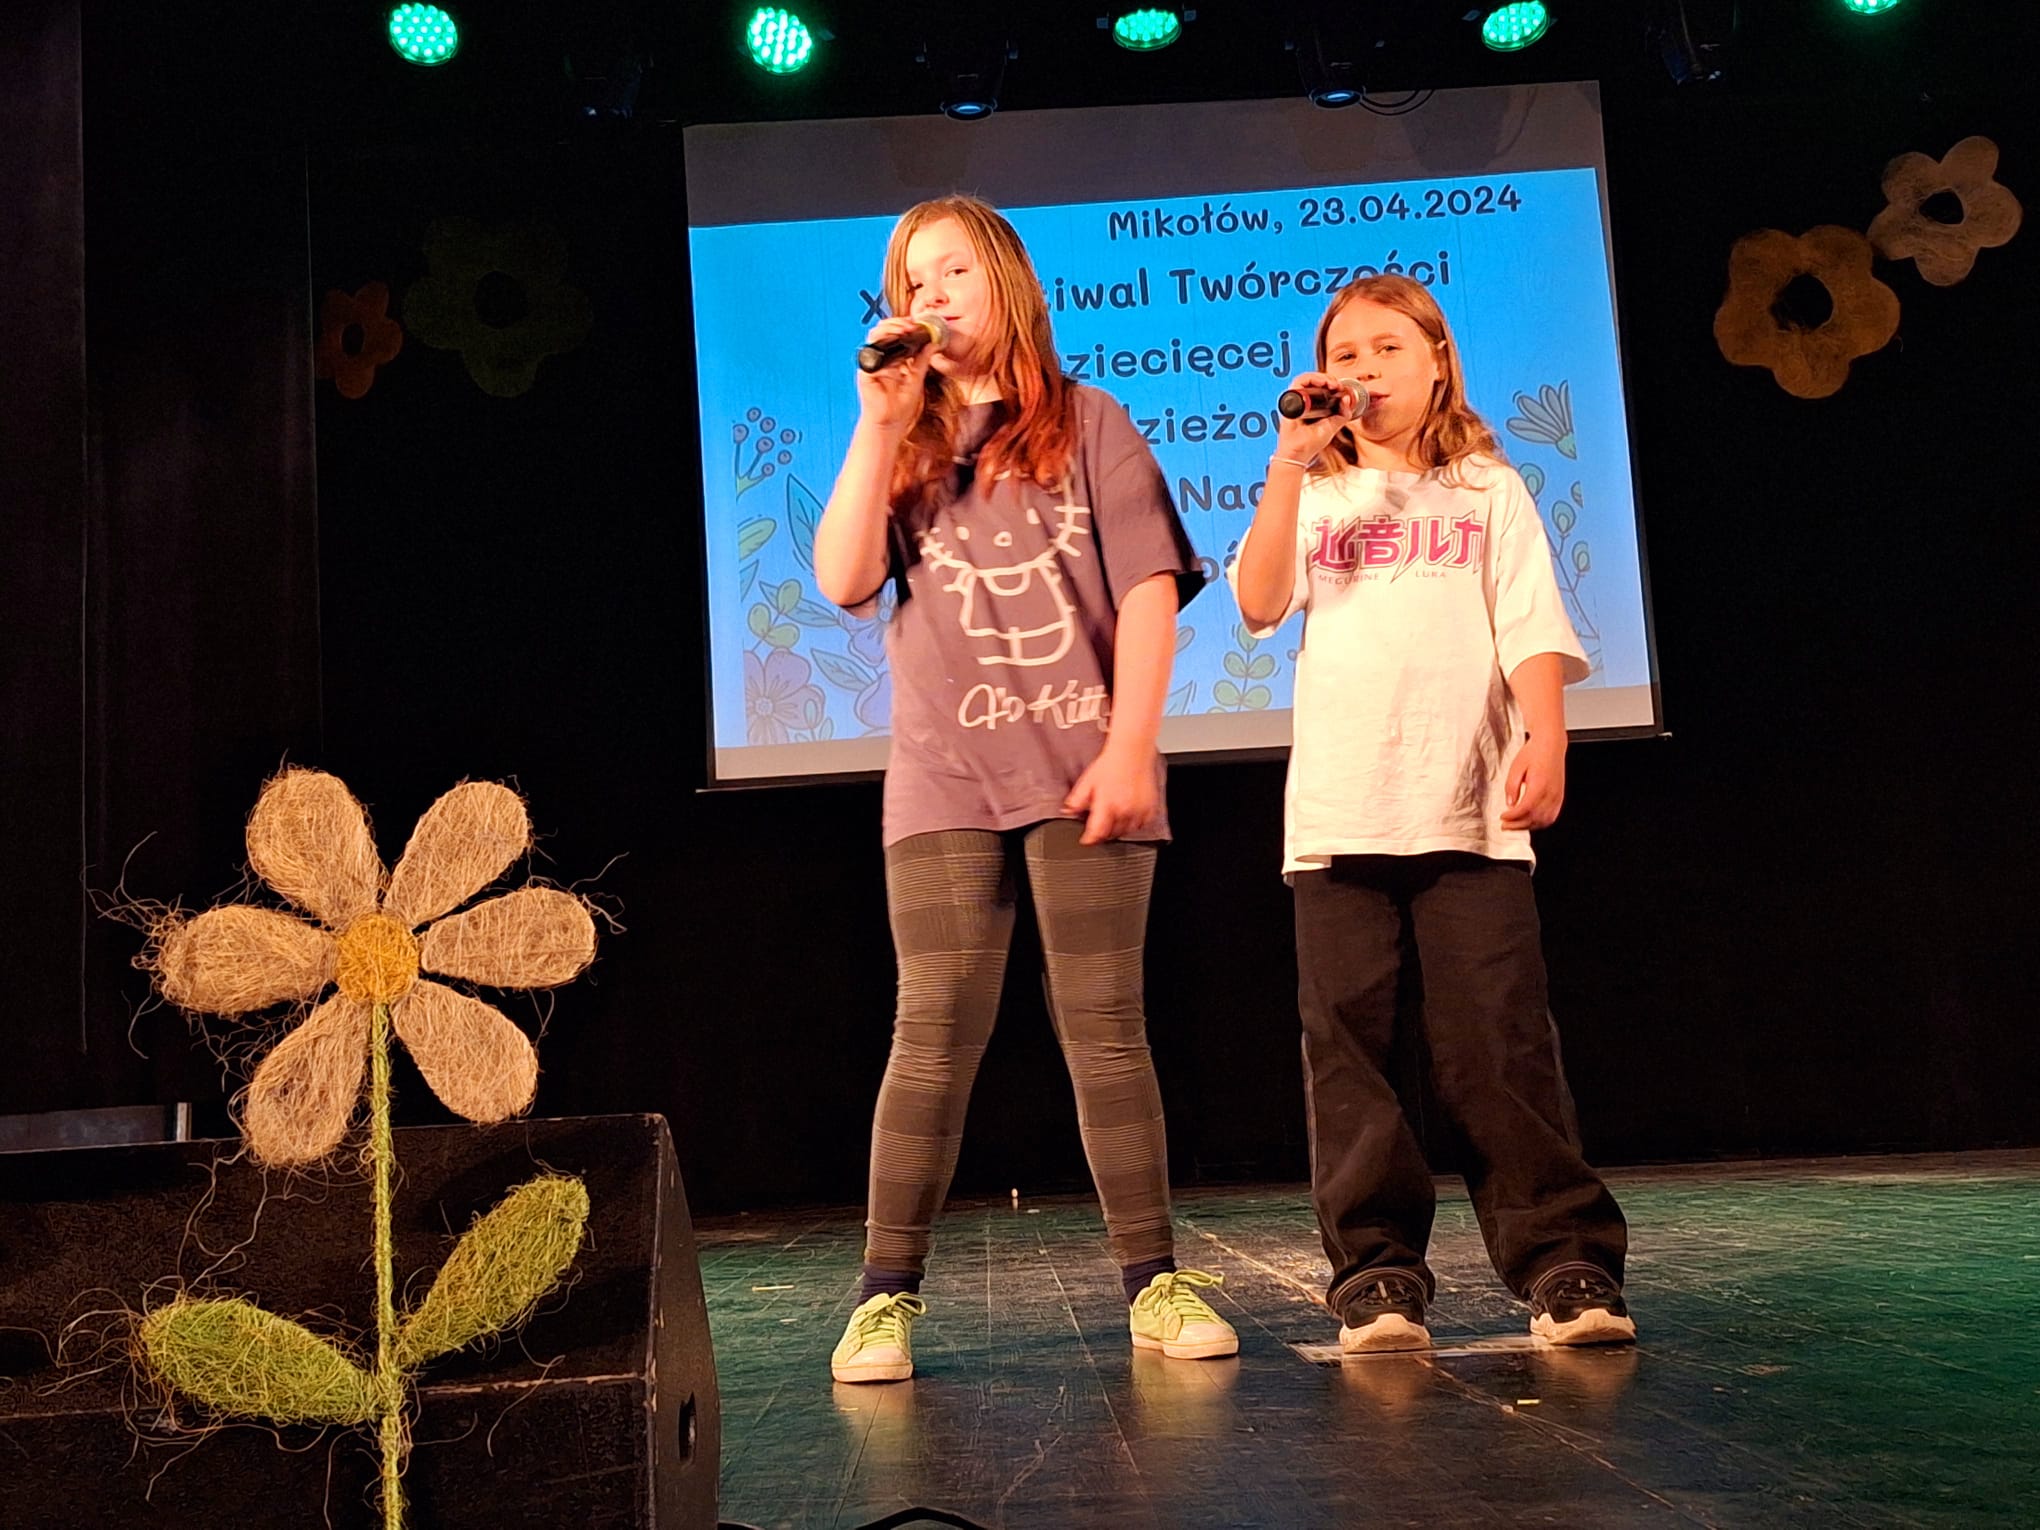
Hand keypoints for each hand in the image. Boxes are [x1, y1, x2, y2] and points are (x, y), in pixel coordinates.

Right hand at [854, 316, 933, 434]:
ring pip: (874, 337)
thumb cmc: (900, 406)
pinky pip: (869, 353)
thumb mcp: (917, 378)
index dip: (904, 326)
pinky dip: (881, 345)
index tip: (917, 325)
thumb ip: (922, 360)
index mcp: (892, 359)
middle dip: (896, 323)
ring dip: (889, 329)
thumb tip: (932, 343)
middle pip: (882, 331)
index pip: (894, 334)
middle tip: (911, 324)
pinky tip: (893, 343)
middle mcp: (880, 359)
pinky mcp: (865, 372)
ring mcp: (872, 364)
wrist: (891, 423)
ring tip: (903, 329)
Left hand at [1064, 743, 1160, 844]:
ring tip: (1112, 823)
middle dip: (1103, 834)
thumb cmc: (1111, 764)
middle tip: (1098, 828)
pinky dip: (1134, 825)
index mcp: (1107, 804)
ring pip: (1127, 832)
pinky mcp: (1150, 808)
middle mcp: (1124, 809)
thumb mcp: (1087, 781)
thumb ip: (1076, 800)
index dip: (1090, 839)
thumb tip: (1068, 812)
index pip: (1097, 832)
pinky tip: (1127, 817)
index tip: (1086, 840)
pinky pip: (1142, 825)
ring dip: (1118, 831)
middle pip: (1112, 834)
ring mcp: (1139, 810)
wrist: (1132, 752)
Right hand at [1273, 371, 1357, 465]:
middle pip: (1316, 381)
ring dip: (1322, 377)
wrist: (1299, 452)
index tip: (1343, 389)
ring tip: (1332, 383)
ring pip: (1308, 378)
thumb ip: (1343, 414)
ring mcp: (1297, 399)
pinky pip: (1299, 381)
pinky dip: (1312, 378)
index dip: (1334, 384)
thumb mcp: (1333, 426)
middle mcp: (1304, 401)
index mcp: (1313, 406)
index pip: (1322, 387)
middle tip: (1338, 386)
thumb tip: (1348, 399)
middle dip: (1330, 379)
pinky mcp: (1290, 399)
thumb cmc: (1309, 443)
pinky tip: (1322, 382)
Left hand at [1499, 733, 1565, 830]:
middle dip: (1518, 825)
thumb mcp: (1516, 767)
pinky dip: (1540, 823)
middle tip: (1505, 825)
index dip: (1512, 817)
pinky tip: (1530, 821)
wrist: (1550, 745)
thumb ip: (1511, 787)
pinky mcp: (1560, 797)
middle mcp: (1551, 793)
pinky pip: (1552, 816)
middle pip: (1534, 818)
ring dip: (1528, 826)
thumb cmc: (1534, 753)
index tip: (1502, 818)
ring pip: (1544, 820)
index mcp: (1539, 785)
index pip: (1524, 808)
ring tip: (1516, 825)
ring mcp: (1557, 796)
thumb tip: (1510, 803)